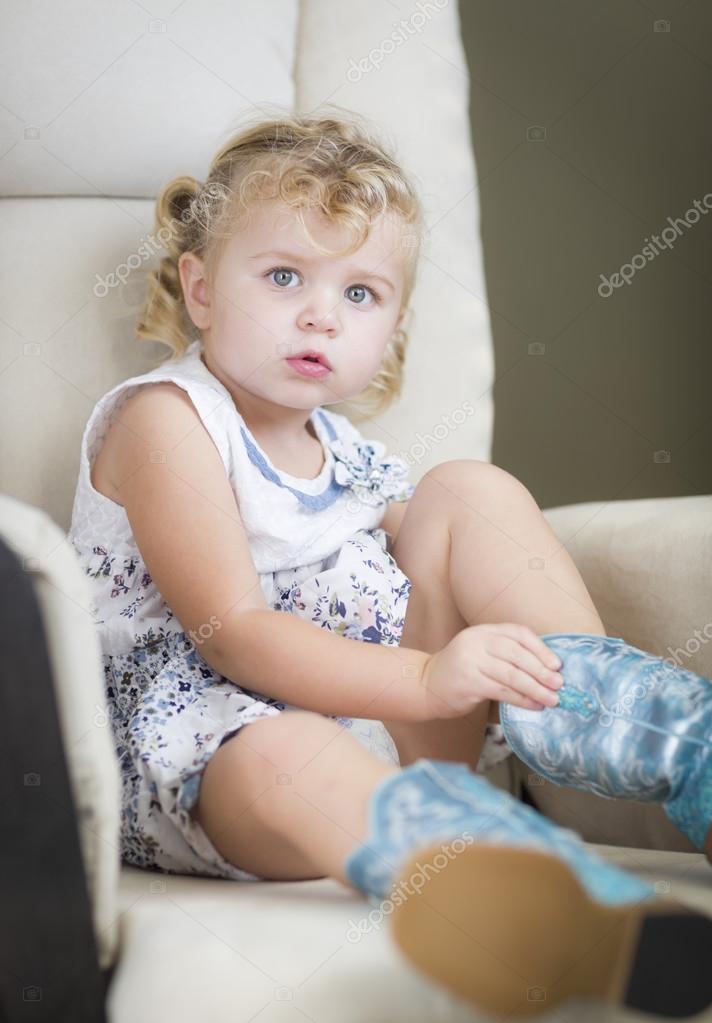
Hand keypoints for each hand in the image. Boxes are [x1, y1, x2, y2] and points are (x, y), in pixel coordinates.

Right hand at [420, 622, 563, 720]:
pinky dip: (522, 699)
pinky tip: (534, 705)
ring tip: (552, 699)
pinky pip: (502, 691)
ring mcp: (470, 661)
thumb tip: (546, 669)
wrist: (426, 685)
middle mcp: (476, 641)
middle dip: (542, 670)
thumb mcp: (481, 654)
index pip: (517, 634)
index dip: (540, 648)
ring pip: (512, 674)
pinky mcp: (468, 682)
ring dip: (536, 688)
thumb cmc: (461, 672)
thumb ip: (506, 655)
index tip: (557, 664)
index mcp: (482, 631)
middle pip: (517, 653)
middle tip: (559, 684)